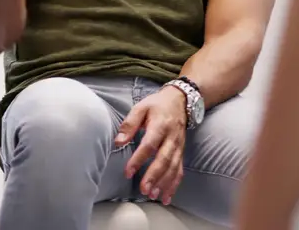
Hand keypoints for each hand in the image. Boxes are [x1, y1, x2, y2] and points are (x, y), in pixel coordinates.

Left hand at [117, 85, 188, 204]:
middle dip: (154, 176)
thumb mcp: (141, 108)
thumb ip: (129, 124)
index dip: (139, 159)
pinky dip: (174, 185)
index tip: (128, 172)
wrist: (180, 101)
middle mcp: (172, 138)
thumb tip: (118, 142)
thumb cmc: (157, 105)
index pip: (150, 145)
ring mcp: (178, 147)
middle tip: (144, 189)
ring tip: (152, 195)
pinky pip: (179, 171)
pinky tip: (166, 197)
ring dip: (164, 183)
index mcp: (160, 126)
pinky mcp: (181, 153)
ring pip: (173, 168)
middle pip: (164, 159)